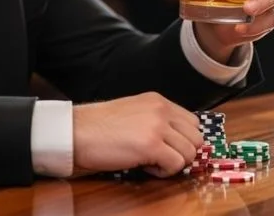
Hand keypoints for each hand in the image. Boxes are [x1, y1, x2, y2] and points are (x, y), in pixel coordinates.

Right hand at [72, 92, 202, 177]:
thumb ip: (156, 120)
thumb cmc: (98, 127)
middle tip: (159, 157)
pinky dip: (163, 172)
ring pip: (190, 152)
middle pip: (196, 138)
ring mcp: (157, 126)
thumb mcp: (133, 113)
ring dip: (173, 162)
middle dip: (181, 152)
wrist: (76, 131)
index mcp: (157, 100)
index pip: (192, 122)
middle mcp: (160, 110)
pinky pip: (176, 165)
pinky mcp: (151, 144)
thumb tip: (177, 140)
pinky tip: (145, 166)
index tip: (168, 148)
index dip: (183, 140)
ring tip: (150, 161)